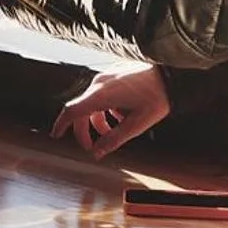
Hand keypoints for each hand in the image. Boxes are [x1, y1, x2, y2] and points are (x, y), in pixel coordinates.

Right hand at [50, 64, 171, 157]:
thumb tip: (97, 153)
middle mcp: (99, 83)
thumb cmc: (156, 98)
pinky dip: (105, 109)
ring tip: (112, 133)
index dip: (61, 124)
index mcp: (101, 95)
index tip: (56, 135)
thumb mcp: (136, 125)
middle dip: (84, 130)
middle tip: (91, 147)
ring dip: (98, 121)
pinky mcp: (113, 74)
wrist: (171, 75)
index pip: (72, 110)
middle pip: (81, 110)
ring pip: (92, 103)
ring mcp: (106, 77)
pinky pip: (102, 94)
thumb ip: (114, 139)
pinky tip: (121, 115)